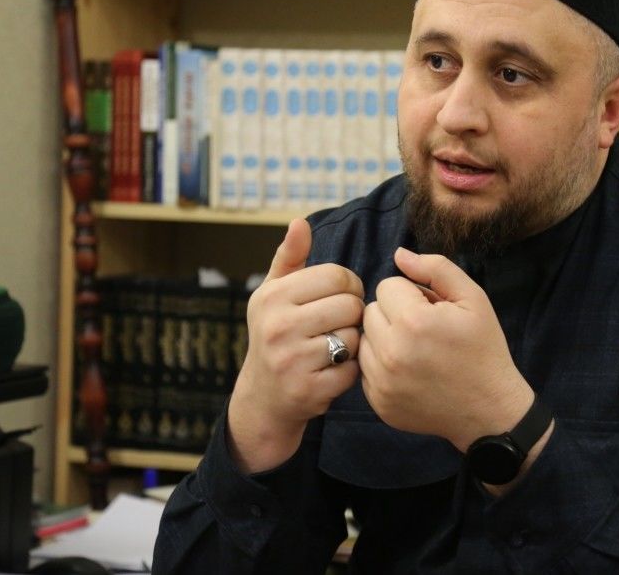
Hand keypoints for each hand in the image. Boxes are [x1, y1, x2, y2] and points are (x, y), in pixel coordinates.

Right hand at [226, 218, 363, 472]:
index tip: (342, 296)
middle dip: (352, 314)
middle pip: (350, 305)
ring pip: (354, 336)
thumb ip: (290, 257)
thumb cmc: (276, 333)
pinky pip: (353, 369)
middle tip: (339, 323)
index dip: (349, 285)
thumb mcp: (274, 293)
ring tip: (334, 346)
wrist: (264, 396)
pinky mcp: (308, 390)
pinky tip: (333, 370)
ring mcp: (291, 360)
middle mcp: (277, 326)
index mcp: (272, 297)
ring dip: (352, 342)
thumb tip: (299, 222)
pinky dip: (350, 370)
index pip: (338, 276)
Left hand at [358, 248, 533, 452]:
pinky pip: (365, 369)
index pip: (387, 286)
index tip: (432, 311)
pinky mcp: (378, 403)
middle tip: (424, 330)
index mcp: (414, 321)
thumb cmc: (484, 349)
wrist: (490, 410)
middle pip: (370, 311)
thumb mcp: (474, 299)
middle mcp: (391, 352)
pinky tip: (410, 372)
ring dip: (385, 339)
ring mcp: (382, 382)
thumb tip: (398, 254)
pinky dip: (383, 366)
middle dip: (395, 314)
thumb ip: (436, 268)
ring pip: (364, 339)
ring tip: (416, 351)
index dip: (411, 294)